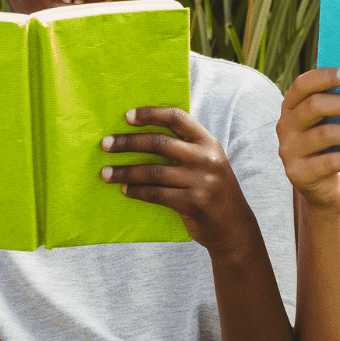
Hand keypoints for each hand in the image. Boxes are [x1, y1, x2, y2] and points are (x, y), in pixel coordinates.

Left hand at [100, 107, 258, 248]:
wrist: (234, 226)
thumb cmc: (212, 190)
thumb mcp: (208, 162)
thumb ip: (186, 148)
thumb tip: (142, 135)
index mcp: (208, 142)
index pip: (177, 118)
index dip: (150, 114)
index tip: (126, 117)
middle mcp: (206, 158)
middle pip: (159, 143)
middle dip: (128, 143)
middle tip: (105, 144)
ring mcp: (201, 181)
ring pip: (153, 171)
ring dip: (125, 172)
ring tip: (106, 173)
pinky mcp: (193, 203)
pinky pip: (156, 194)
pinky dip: (137, 191)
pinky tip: (125, 190)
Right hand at [277, 66, 339, 214]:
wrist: (324, 189)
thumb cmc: (333, 147)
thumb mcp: (331, 124)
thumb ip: (339, 107)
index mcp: (291, 107)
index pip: (303, 84)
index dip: (325, 77)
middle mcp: (285, 126)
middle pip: (314, 106)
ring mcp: (289, 151)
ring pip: (324, 134)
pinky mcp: (299, 173)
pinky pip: (329, 162)